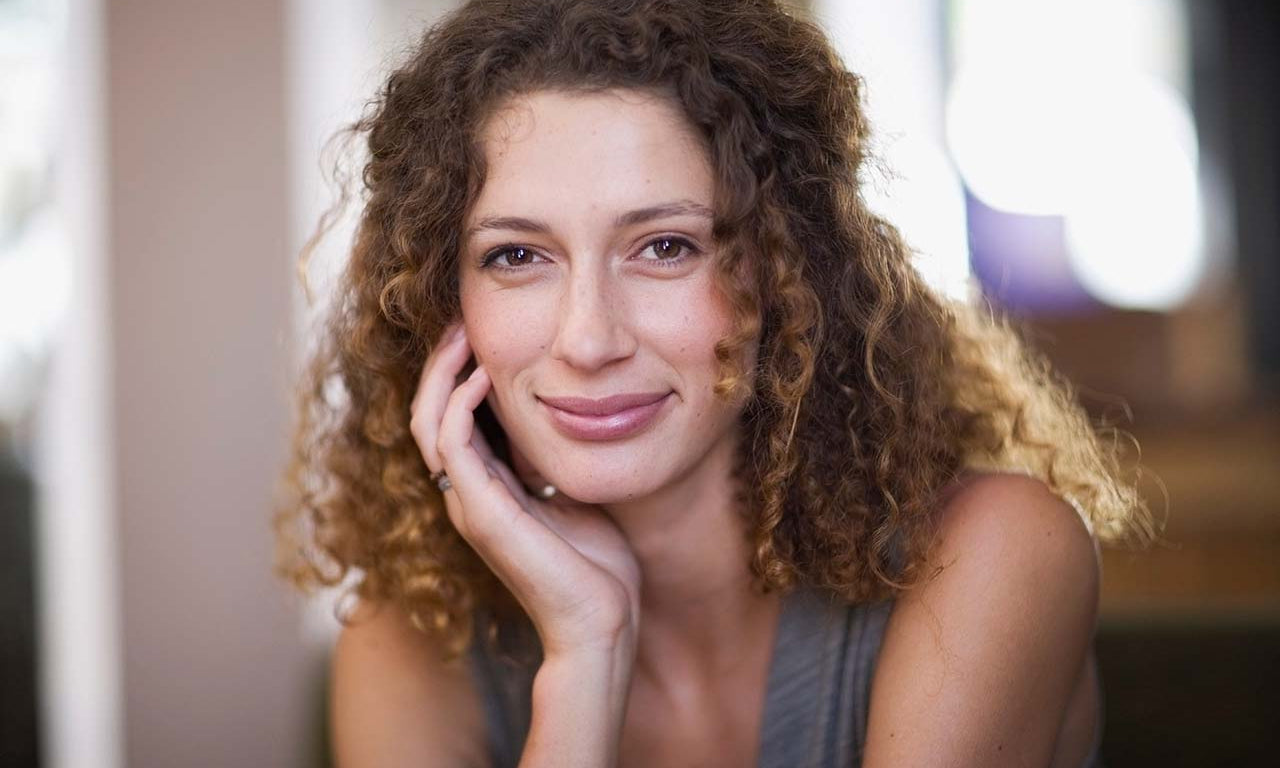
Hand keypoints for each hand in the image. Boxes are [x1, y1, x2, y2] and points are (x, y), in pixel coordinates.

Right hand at [409, 322, 642, 656]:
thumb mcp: (575, 492)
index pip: (451, 419)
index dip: (457, 373)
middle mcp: (467, 495)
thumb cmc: (599, 566)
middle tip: (460, 319)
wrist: (602, 622)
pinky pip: (451, 446)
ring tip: (463, 333)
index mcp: (487, 490)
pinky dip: (460, 405)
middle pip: (428, 413)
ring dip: (442, 373)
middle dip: (441, 363)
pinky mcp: (481, 513)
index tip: (479, 332)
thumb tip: (570, 412)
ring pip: (427, 423)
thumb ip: (556, 458)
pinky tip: (482, 376)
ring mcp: (468, 505)